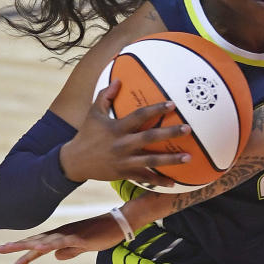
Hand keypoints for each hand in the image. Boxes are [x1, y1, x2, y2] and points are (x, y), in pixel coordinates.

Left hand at [0, 212, 121, 263]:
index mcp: (61, 237)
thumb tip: (55, 257)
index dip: (23, 251)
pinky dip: (49, 245)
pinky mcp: (79, 237)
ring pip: (44, 241)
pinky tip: (39, 248)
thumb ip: (70, 251)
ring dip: (27, 245)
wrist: (119, 224)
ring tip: (11, 249)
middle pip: (35, 241)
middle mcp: (61, 234)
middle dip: (17, 246)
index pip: (38, 245)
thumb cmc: (102, 234)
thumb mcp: (83, 246)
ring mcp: (69, 235)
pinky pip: (61, 242)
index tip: (9, 257)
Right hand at [58, 80, 190, 185]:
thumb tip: (119, 80)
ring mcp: (124, 161)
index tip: (172, 104)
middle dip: (169, 133)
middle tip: (188, 129)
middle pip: (149, 138)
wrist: (75, 161)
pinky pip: (144, 178)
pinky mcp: (124, 174)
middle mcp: (122, 144)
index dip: (155, 109)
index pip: (139, 116)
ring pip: (151, 160)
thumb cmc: (86, 134)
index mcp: (116, 128)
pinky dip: (159, 181)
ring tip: (189, 157)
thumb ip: (106, 95)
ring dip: (171, 159)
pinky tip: (173, 183)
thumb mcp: (93, 113)